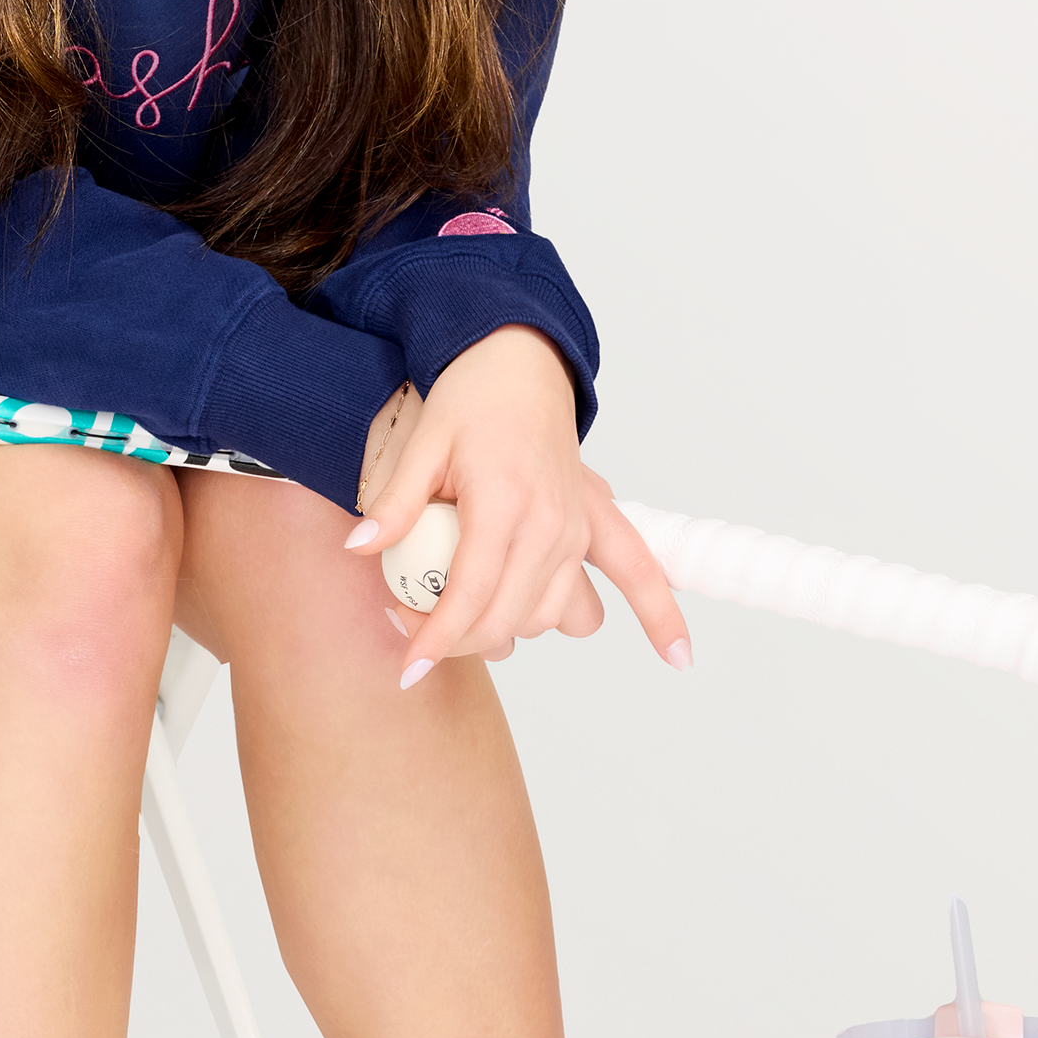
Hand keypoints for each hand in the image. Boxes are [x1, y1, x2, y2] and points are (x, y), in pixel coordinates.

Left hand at [346, 328, 690, 684]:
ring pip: (546, 618)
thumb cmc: (469, 403)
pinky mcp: (598, 529)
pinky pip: (641, 578)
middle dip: (455, 641)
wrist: (519, 368)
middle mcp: (551, 523)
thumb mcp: (421, 445)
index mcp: (504, 502)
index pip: (471, 595)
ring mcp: (579, 529)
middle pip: (506, 619)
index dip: (436, 639)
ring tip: (459, 620)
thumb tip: (359, 549)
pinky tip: (678, 658)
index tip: (408, 669)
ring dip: (505, 632)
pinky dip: (659, 617)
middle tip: (409, 633)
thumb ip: (394, 504)